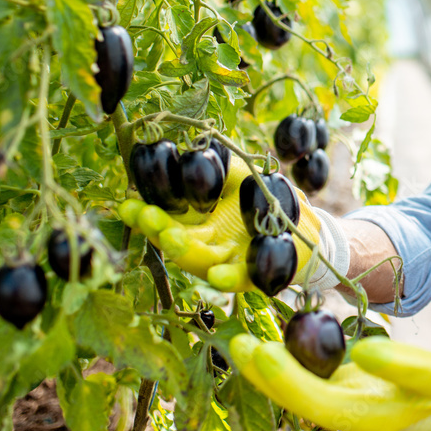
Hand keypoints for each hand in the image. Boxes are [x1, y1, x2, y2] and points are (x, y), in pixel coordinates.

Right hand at [117, 155, 321, 291]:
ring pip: (202, 259)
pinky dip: (228, 277)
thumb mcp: (236, 174)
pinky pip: (242, 277)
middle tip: (142, 215)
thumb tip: (180, 153)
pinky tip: (217, 275)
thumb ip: (210, 169)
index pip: (166, 220)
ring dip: (185, 251)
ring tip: (170, 238)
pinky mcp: (258, 271)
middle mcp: (210, 245)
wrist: (304, 218)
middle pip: (178, 241)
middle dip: (157, 229)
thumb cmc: (264, 195)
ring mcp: (232, 259)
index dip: (144, 215)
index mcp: (199, 224)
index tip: (126, 204)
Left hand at [230, 333, 430, 430]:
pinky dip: (284, 360)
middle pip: (293, 397)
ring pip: (293, 388)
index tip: (263, 351)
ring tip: (242, 341)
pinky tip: (270, 340)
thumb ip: (402, 364)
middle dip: (262, 373)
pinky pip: (304, 377)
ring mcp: (338, 404)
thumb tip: (363, 351)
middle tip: (237, 341)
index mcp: (362, 416)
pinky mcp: (338, 390)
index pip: (315, 400)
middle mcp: (342, 415)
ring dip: (266, 367)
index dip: (286, 379)